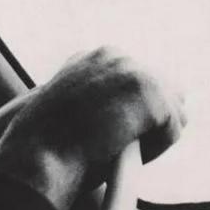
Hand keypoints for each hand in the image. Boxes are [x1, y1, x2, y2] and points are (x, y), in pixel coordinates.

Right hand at [0, 48, 185, 209]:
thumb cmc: (43, 142)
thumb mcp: (66, 107)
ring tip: (119, 150)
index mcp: (93, 56)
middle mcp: (116, 56)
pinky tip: (121, 152)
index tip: (109, 134)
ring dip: (151, 134)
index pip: (136, 82)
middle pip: (161, 90)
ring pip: (171, 111)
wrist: (36, 153)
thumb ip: (94, 99)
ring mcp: (137, 74)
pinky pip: (172, 131)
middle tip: (118, 145)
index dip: (128, 113)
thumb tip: (120, 113)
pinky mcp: (153, 98)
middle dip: (147, 120)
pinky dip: (154, 150)